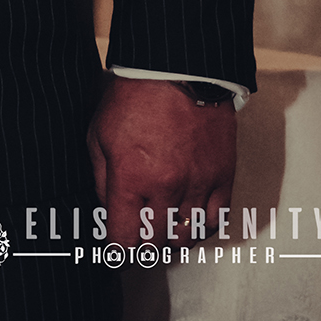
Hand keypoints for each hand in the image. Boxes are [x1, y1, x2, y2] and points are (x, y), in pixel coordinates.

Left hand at [87, 76, 236, 244]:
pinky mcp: (223, 176)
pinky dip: (200, 227)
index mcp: (131, 177)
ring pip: (186, 237)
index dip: (117, 252)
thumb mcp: (98, 133)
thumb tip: (109, 211)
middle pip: (155, 245)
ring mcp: (198, 184)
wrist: (178, 67)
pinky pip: (215, 220)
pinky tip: (188, 218)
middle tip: (136, 238)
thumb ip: (101, 179)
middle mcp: (166, 187)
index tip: (114, 252)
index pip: (125, 240)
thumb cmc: (133, 95)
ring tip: (160, 227)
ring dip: (170, 238)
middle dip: (142, 247)